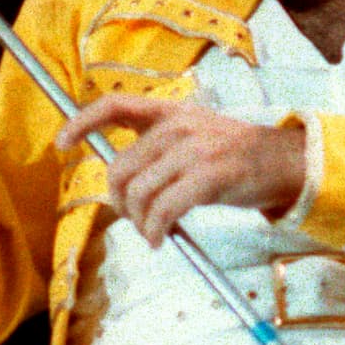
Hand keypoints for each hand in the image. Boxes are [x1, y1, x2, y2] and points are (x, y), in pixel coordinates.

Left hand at [56, 94, 305, 246]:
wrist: (282, 162)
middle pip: (121, 168)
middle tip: (133, 217)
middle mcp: (179, 126)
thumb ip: (158, 148)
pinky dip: (156, 230)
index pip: (115, 105)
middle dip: (119, 201)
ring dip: (139, 222)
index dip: (83, 122)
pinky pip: (164, 210)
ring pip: (139, 193)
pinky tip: (161, 239)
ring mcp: (194, 150)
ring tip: (152, 232)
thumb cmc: (233, 156)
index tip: (62, 143)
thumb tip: (120, 181)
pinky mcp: (208, 176)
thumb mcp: (193, 135)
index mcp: (171, 112)